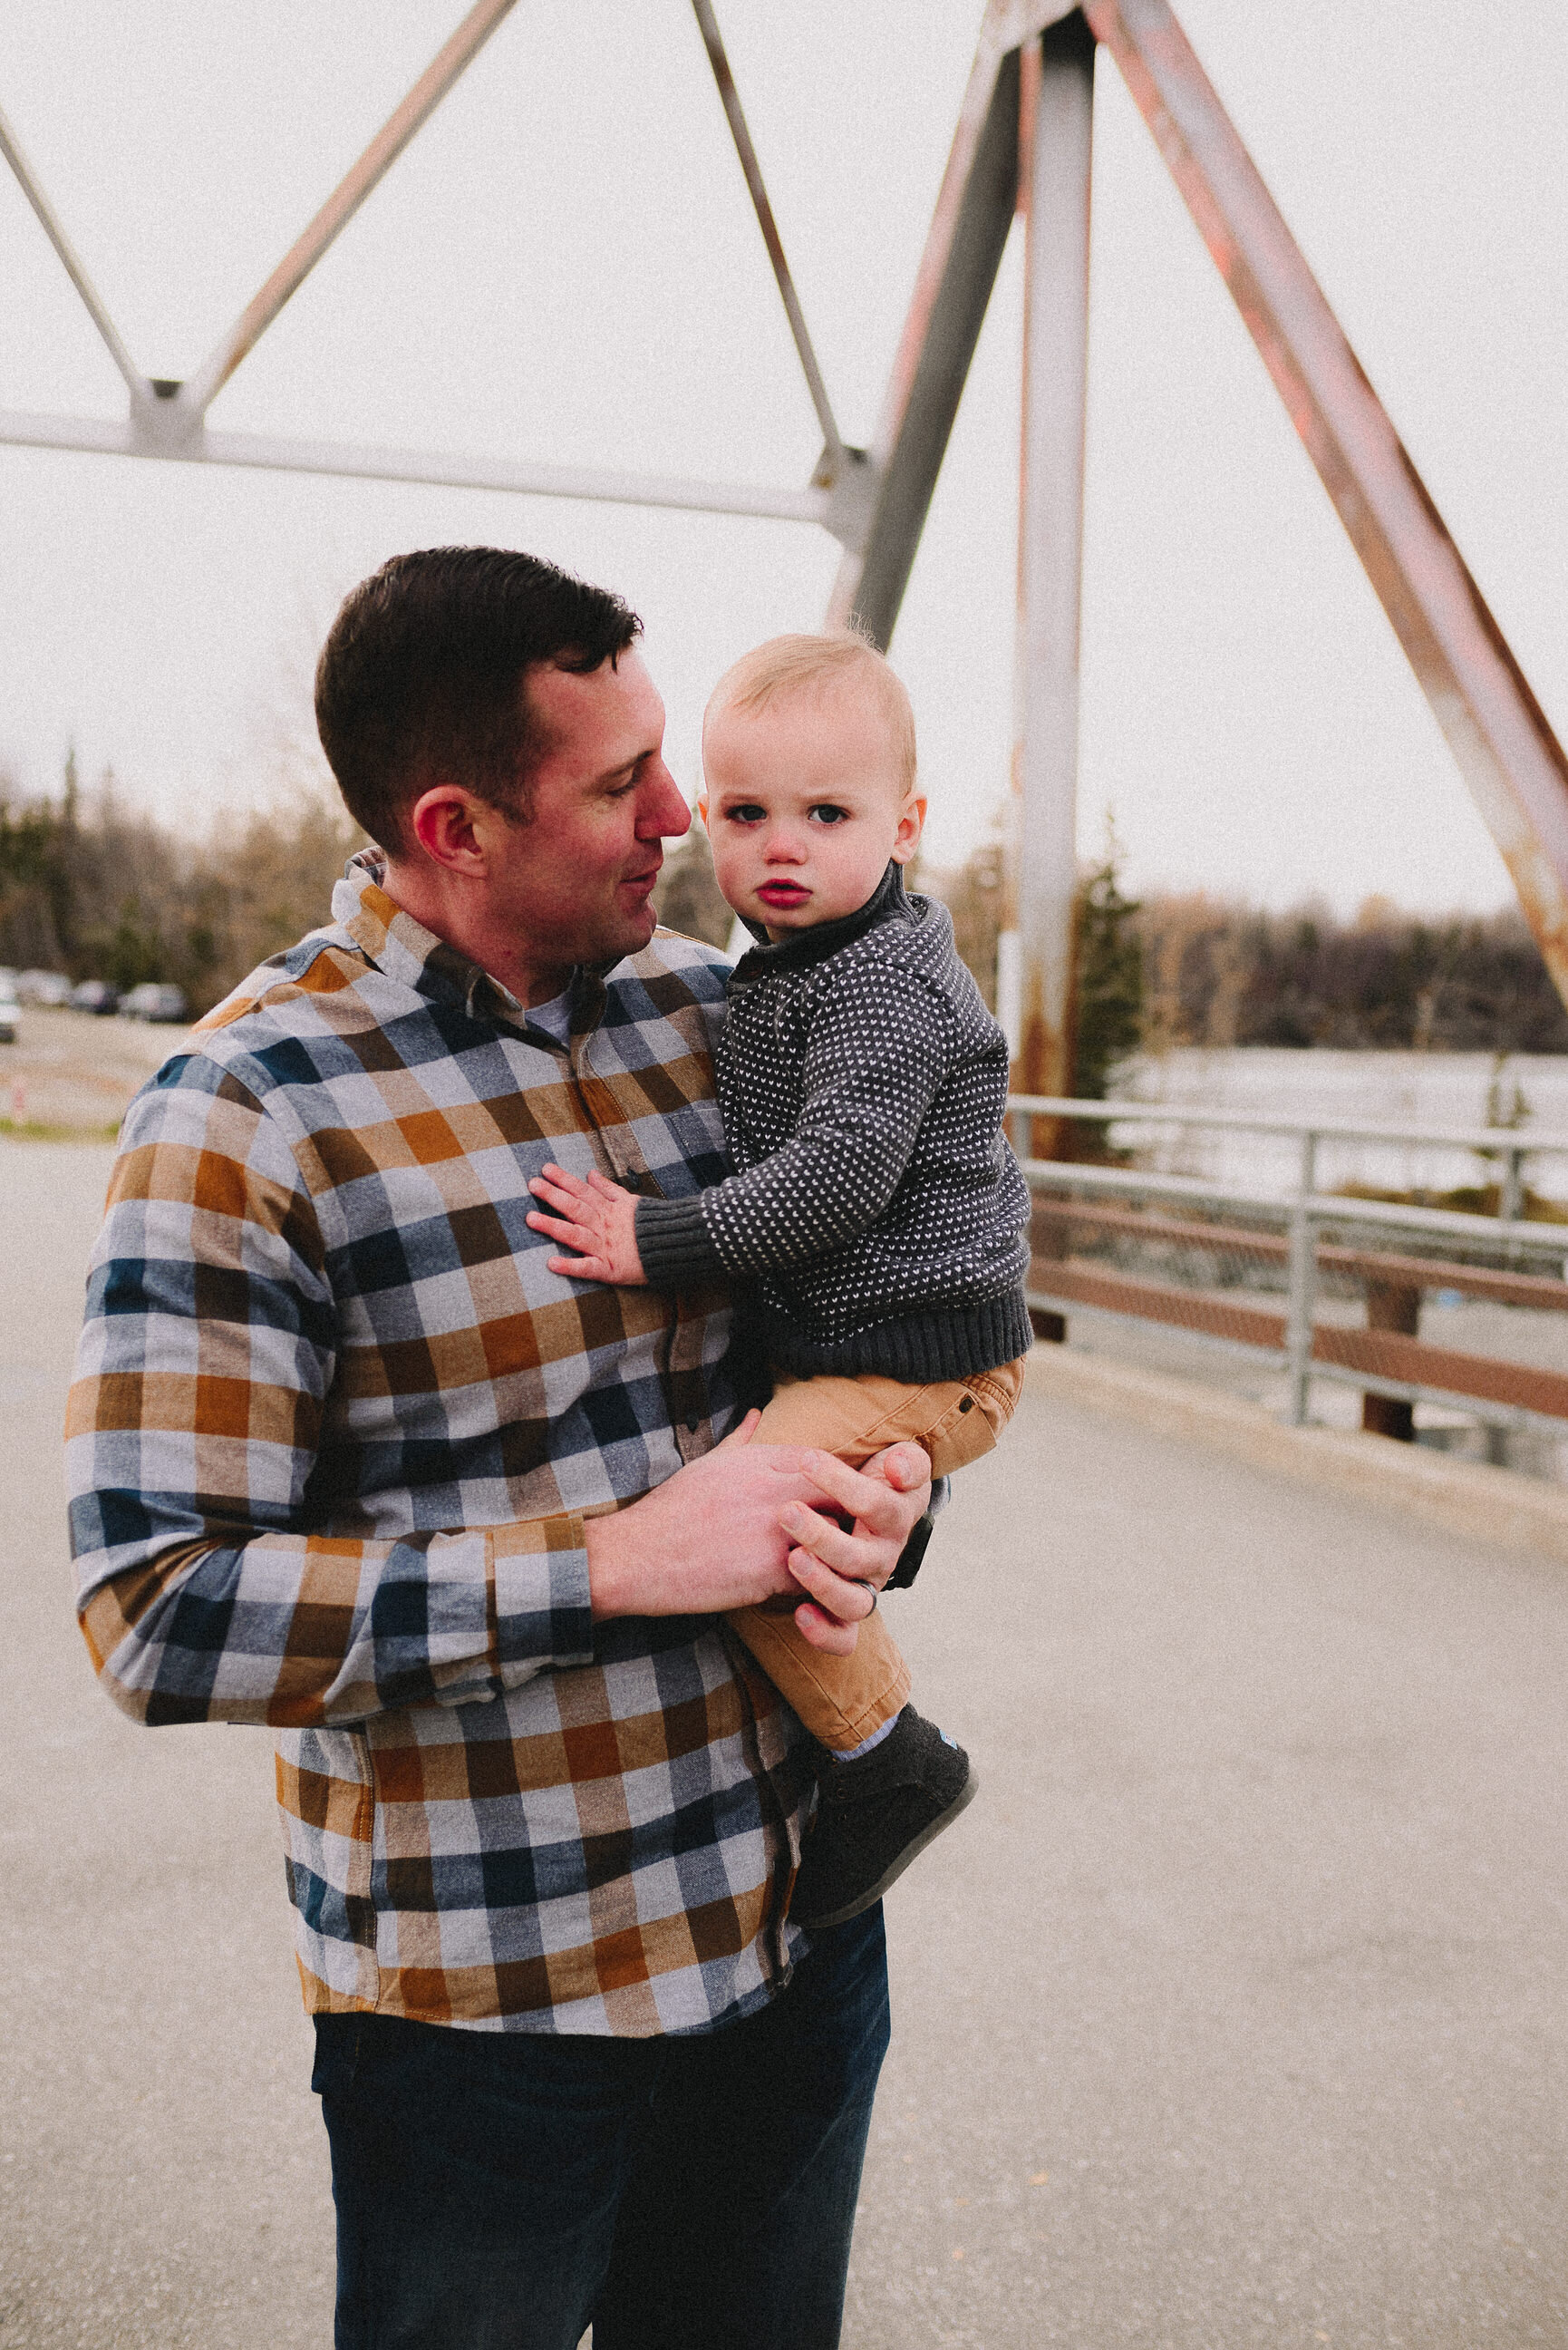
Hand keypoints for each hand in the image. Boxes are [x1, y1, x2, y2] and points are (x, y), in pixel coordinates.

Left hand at [527, 1162, 646, 1284]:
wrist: (675, 1246)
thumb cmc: (652, 1225)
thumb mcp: (631, 1201)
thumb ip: (608, 1189)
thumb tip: (590, 1174)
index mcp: (609, 1210)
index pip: (582, 1191)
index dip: (563, 1180)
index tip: (544, 1169)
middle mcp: (604, 1226)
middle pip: (575, 1208)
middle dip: (553, 1196)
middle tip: (532, 1185)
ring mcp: (605, 1247)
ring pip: (576, 1234)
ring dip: (553, 1226)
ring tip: (530, 1219)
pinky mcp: (609, 1269)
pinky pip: (588, 1268)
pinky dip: (570, 1266)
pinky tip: (551, 1264)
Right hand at [586, 1420, 929, 1642]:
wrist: (638, 1556)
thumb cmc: (672, 1511)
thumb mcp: (708, 1463)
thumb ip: (741, 1440)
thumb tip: (756, 1413)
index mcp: (763, 1459)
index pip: (826, 1462)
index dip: (842, 1481)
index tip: (846, 1499)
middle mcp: (776, 1489)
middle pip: (844, 1493)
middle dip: (855, 1513)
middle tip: (859, 1534)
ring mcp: (777, 1529)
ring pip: (837, 1537)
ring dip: (841, 1553)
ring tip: (840, 1566)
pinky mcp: (771, 1569)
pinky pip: (817, 1576)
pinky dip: (818, 1585)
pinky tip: (809, 1592)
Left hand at [780, 1440, 931, 1654]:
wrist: (875, 1508)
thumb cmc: (880, 1479)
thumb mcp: (901, 1462)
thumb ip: (908, 1462)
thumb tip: (897, 1469)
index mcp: (896, 1518)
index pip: (876, 1504)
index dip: (843, 1484)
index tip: (806, 1460)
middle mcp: (884, 1557)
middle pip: (859, 1557)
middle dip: (821, 1537)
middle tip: (786, 1512)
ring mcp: (867, 1587)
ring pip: (854, 1602)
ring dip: (822, 1584)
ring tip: (793, 1560)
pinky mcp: (849, 1612)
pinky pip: (845, 1638)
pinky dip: (825, 1633)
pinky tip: (800, 1613)